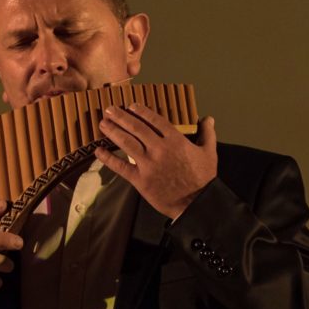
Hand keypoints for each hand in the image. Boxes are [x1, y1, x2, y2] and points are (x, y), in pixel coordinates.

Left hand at [95, 103, 216, 218]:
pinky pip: (120, 167)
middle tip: (109, 109)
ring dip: (113, 132)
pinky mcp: (140, 180)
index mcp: (176, 141)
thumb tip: (208, 118)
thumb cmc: (203, 178)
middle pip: (137, 128)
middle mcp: (159, 149)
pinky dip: (108, 158)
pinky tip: (98, 151)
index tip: (131, 106)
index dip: (141, 112)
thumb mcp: (209, 153)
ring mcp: (148, 164)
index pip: (155, 121)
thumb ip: (207, 133)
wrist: (196, 203)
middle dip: (121, 117)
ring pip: (127, 143)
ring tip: (103, 124)